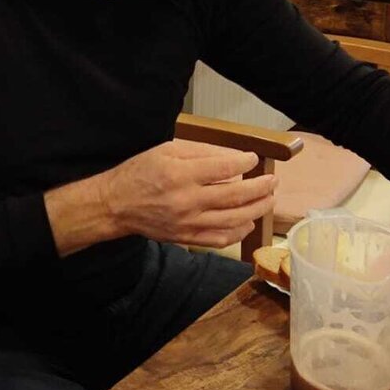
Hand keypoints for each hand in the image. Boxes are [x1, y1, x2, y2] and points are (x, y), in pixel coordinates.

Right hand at [46, 139, 275, 255]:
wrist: (116, 205)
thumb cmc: (140, 173)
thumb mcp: (166, 150)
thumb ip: (200, 151)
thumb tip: (232, 156)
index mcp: (181, 174)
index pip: (225, 167)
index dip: (245, 162)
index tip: (254, 159)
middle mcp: (187, 200)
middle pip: (236, 195)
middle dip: (261, 188)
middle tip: (273, 182)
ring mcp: (188, 222)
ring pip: (233, 219)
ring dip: (257, 209)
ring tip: (269, 200)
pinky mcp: (187, 237)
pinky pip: (221, 239)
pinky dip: (239, 232)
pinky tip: (248, 222)